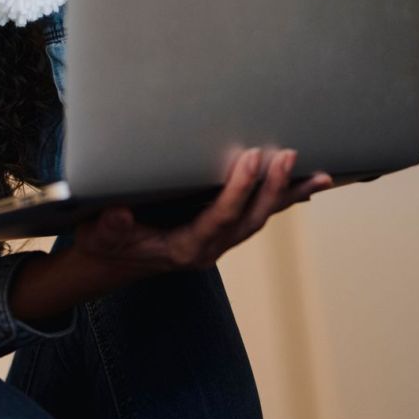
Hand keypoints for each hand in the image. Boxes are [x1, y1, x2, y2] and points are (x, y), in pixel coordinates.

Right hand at [70, 147, 334, 281]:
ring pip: (259, 218)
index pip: (219, 218)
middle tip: (286, 155)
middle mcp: (209, 249)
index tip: (249, 159)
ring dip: (287, 195)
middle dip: (272, 188)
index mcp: (184, 249)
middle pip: (251, 219)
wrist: (110, 263)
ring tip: (319, 175)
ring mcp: (218, 243)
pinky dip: (278, 199)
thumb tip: (119, 213)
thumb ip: (111, 227)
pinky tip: (300, 186)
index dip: (238, 189)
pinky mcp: (219, 233)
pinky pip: (254, 215)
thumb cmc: (105, 245)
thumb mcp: (99, 235)